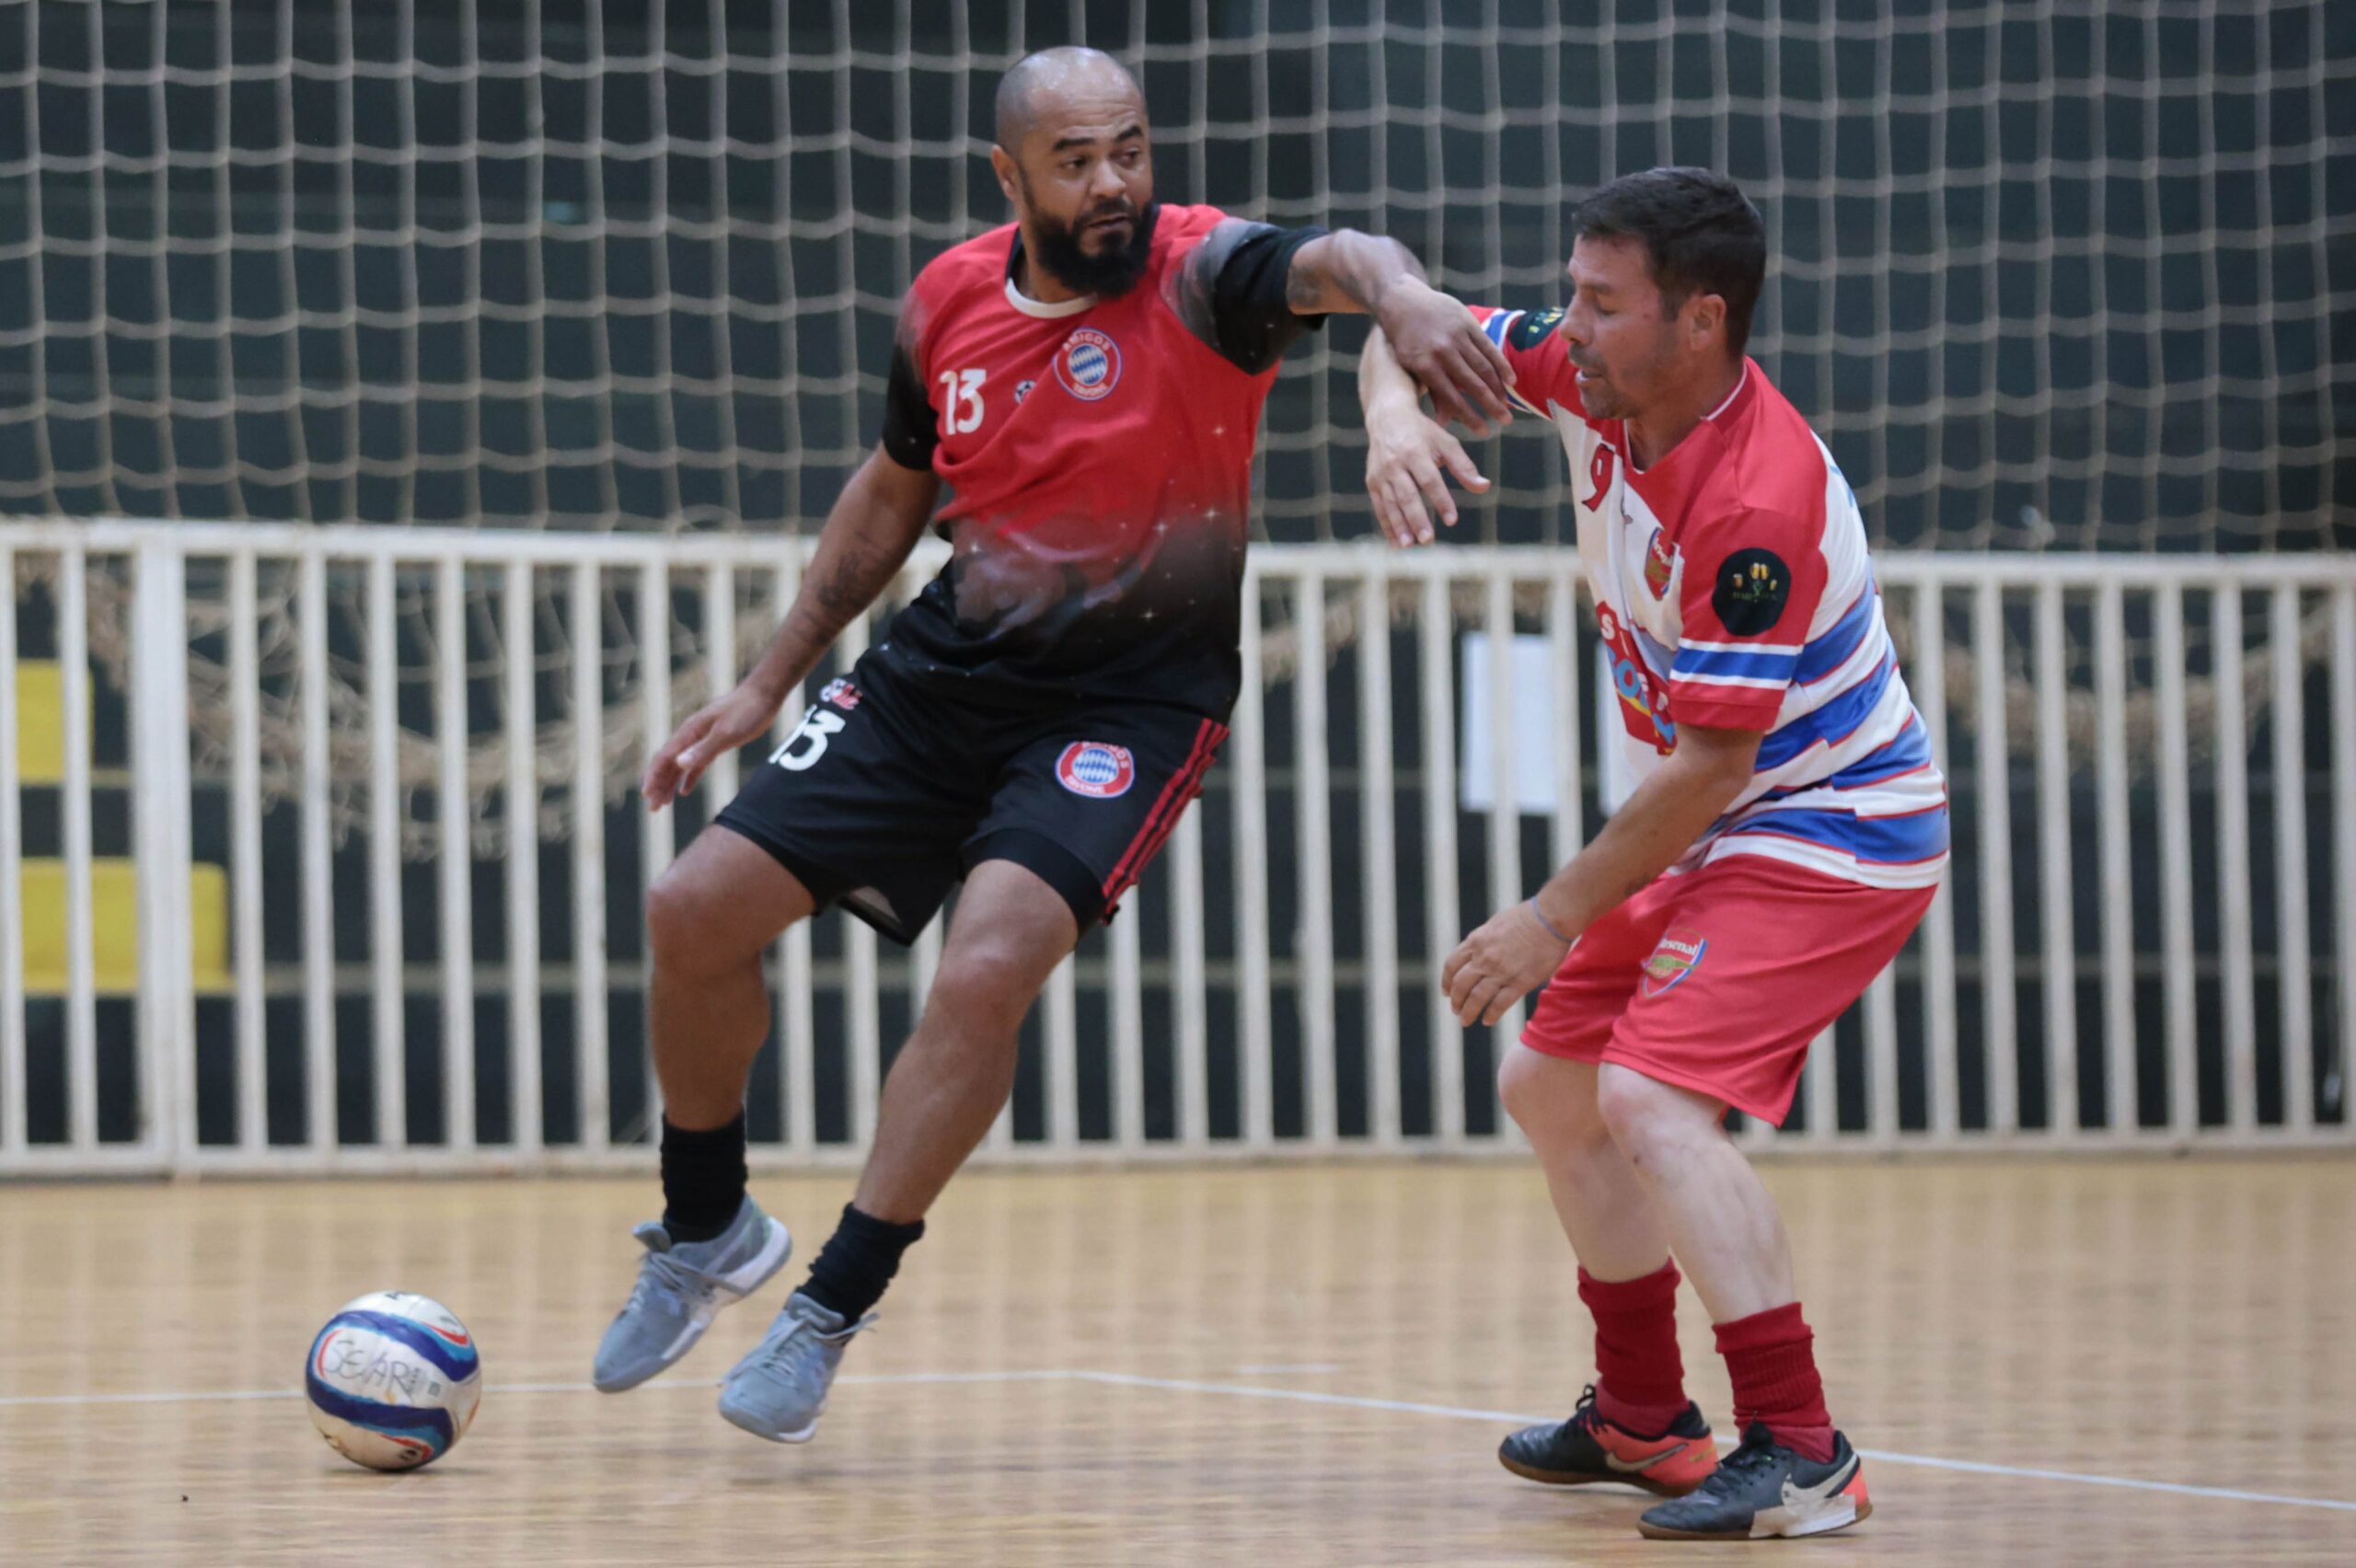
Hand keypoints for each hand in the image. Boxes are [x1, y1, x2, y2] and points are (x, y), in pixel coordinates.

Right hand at [641, 680, 784, 810]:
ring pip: (679, 766)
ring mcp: (702, 739)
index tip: (646, 795)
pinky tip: (684, 792)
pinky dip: (688, 778)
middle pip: (668, 763)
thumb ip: (703, 748)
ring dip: (669, 784)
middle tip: (652, 808)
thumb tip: (679, 763)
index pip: (664, 757)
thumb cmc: (747, 711)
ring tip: (662, 804)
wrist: (765, 695)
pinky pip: (696, 764)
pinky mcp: (715, 743)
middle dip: (658, 785)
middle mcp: (691, 736)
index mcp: (690, 732)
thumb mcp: (727, 733)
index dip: (654, 776)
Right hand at [1365, 407, 1486, 545]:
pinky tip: (1396, 543)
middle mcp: (1395, 464)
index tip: (1452, 520)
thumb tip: (1484, 487)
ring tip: (1409, 545)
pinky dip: (1387, 525)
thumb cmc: (1423, 433)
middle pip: (1407, 494)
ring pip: (1390, 503)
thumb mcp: (1446, 443)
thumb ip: (1464, 467)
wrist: (1387, 418)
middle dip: (1416, 517)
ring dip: (1399, 525)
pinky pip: (1379, 506)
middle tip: (1428, 539)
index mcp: (1415, 452)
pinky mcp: (1372, 482)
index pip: (1430, 480)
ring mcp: (1381, 474)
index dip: (1441, 500)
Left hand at [1373, 280, 1515, 432]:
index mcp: (1425, 365)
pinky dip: (1501, 364)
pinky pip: (1488, 347)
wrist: (1402, 301)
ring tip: (1508, 404)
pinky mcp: (1467, 322)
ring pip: (1483, 366)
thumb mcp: (1411, 367)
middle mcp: (1442, 351)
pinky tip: (1511, 380)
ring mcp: (1456, 335)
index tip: (1484, 431)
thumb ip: (1431, 392)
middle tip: (1505, 422)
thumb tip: (1441, 425)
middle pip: (1473, 384)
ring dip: (1499, 388)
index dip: (1469, 416)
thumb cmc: (1405, 342)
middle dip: (1491, 405)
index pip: (1452, 397)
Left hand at [1440, 902, 1572, 1027]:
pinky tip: (1487, 1020)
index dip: (1446, 981)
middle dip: (1456, 1001)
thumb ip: (1483, 941)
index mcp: (1476, 942)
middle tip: (1456, 1010)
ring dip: (1468, 1012)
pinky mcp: (1520, 983)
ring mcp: (1501, 972)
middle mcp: (1484, 958)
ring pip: (1476, 998)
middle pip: (1460, 985)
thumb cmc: (1526, 917)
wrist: (1550, 919)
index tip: (1446, 992)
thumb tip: (1475, 952)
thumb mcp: (1494, 924)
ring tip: (1466, 1020)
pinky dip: (1491, 1015)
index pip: (1452, 966)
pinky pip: (1500, 1004)